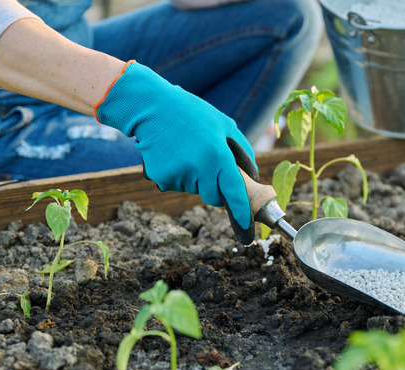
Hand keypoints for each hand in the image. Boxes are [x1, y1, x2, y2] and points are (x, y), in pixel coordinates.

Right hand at [95, 61, 257, 242]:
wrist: (152, 108)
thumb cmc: (194, 114)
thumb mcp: (225, 125)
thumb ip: (243, 152)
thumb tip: (251, 177)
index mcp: (218, 155)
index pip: (234, 192)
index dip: (242, 211)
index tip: (247, 225)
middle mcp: (199, 169)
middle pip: (213, 198)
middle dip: (215, 189)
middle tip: (208, 165)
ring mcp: (178, 175)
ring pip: (194, 190)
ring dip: (195, 178)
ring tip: (187, 151)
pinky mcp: (161, 178)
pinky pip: (176, 185)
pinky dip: (178, 175)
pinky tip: (173, 154)